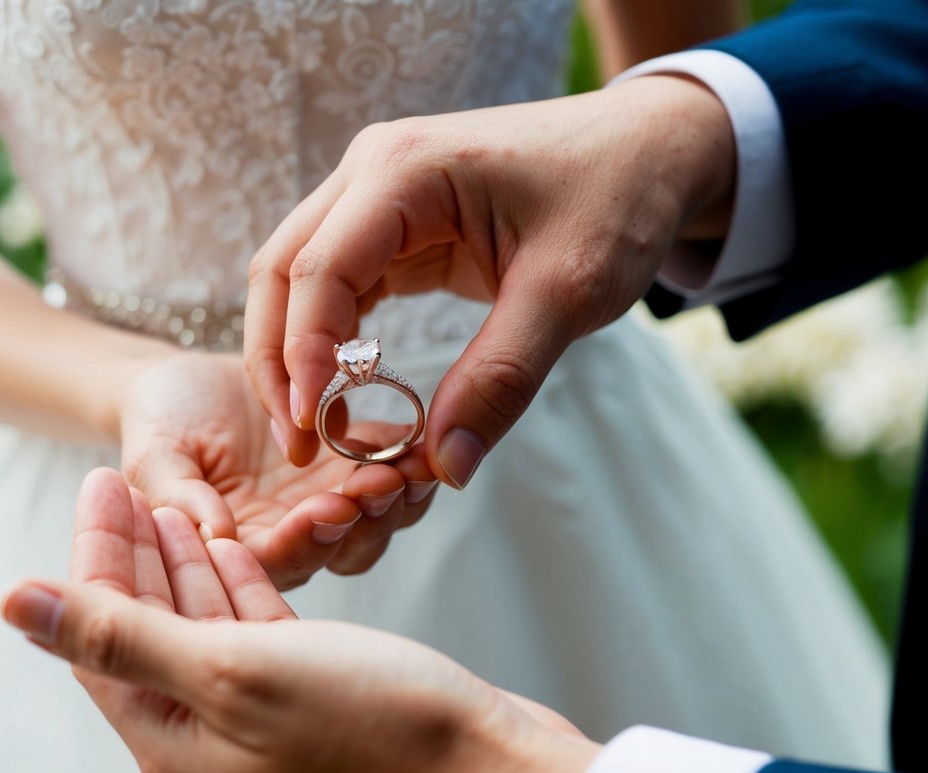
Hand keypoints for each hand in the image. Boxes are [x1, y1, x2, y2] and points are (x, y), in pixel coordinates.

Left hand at [2, 468, 599, 772]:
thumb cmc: (373, 729)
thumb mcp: (230, 672)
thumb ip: (119, 636)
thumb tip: (13, 605)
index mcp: (171, 738)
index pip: (102, 632)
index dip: (94, 552)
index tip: (101, 476)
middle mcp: (208, 736)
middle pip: (146, 628)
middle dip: (133, 552)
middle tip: (127, 478)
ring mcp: (263, 722)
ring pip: (202, 628)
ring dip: (187, 565)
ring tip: (172, 504)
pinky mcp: (314, 703)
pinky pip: (257, 638)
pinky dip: (242, 590)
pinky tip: (234, 551)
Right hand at [117, 351, 437, 587]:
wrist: (186, 384)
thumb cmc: (159, 422)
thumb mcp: (154, 456)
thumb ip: (179, 496)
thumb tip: (215, 535)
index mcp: (242, 551)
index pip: (281, 560)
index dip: (309, 539)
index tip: (327, 507)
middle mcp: (293, 536)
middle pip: (344, 547)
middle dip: (368, 518)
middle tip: (381, 480)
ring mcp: (328, 500)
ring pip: (379, 517)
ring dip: (399, 494)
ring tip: (410, 461)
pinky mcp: (353, 464)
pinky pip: (394, 468)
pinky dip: (410, 456)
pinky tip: (418, 436)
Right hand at [246, 75, 734, 486]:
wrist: (650, 149)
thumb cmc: (618, 198)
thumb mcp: (569, 292)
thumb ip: (503, 378)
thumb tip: (446, 467)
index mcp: (404, 170)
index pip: (318, 270)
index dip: (303, 356)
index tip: (313, 432)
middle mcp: (373, 171)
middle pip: (280, 271)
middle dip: (277, 361)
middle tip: (298, 445)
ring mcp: (377, 194)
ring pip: (296, 279)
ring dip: (294, 354)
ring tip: (311, 431)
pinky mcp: (394, 223)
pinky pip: (337, 284)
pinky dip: (330, 340)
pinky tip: (342, 390)